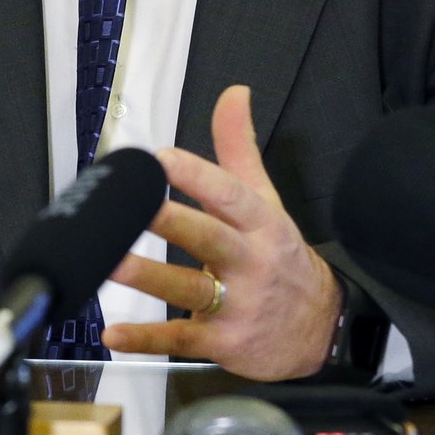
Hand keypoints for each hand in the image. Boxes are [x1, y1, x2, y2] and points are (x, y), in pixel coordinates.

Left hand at [102, 85, 341, 378]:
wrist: (322, 329)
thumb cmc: (281, 258)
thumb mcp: (267, 201)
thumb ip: (239, 148)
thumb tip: (232, 93)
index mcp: (260, 224)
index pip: (230, 195)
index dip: (197, 175)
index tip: (161, 158)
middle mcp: (250, 262)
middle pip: (208, 238)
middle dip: (171, 222)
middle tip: (133, 207)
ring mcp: (238, 305)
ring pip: (191, 289)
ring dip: (150, 278)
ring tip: (111, 263)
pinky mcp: (224, 342)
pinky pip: (182, 339)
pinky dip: (147, 340)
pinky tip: (113, 334)